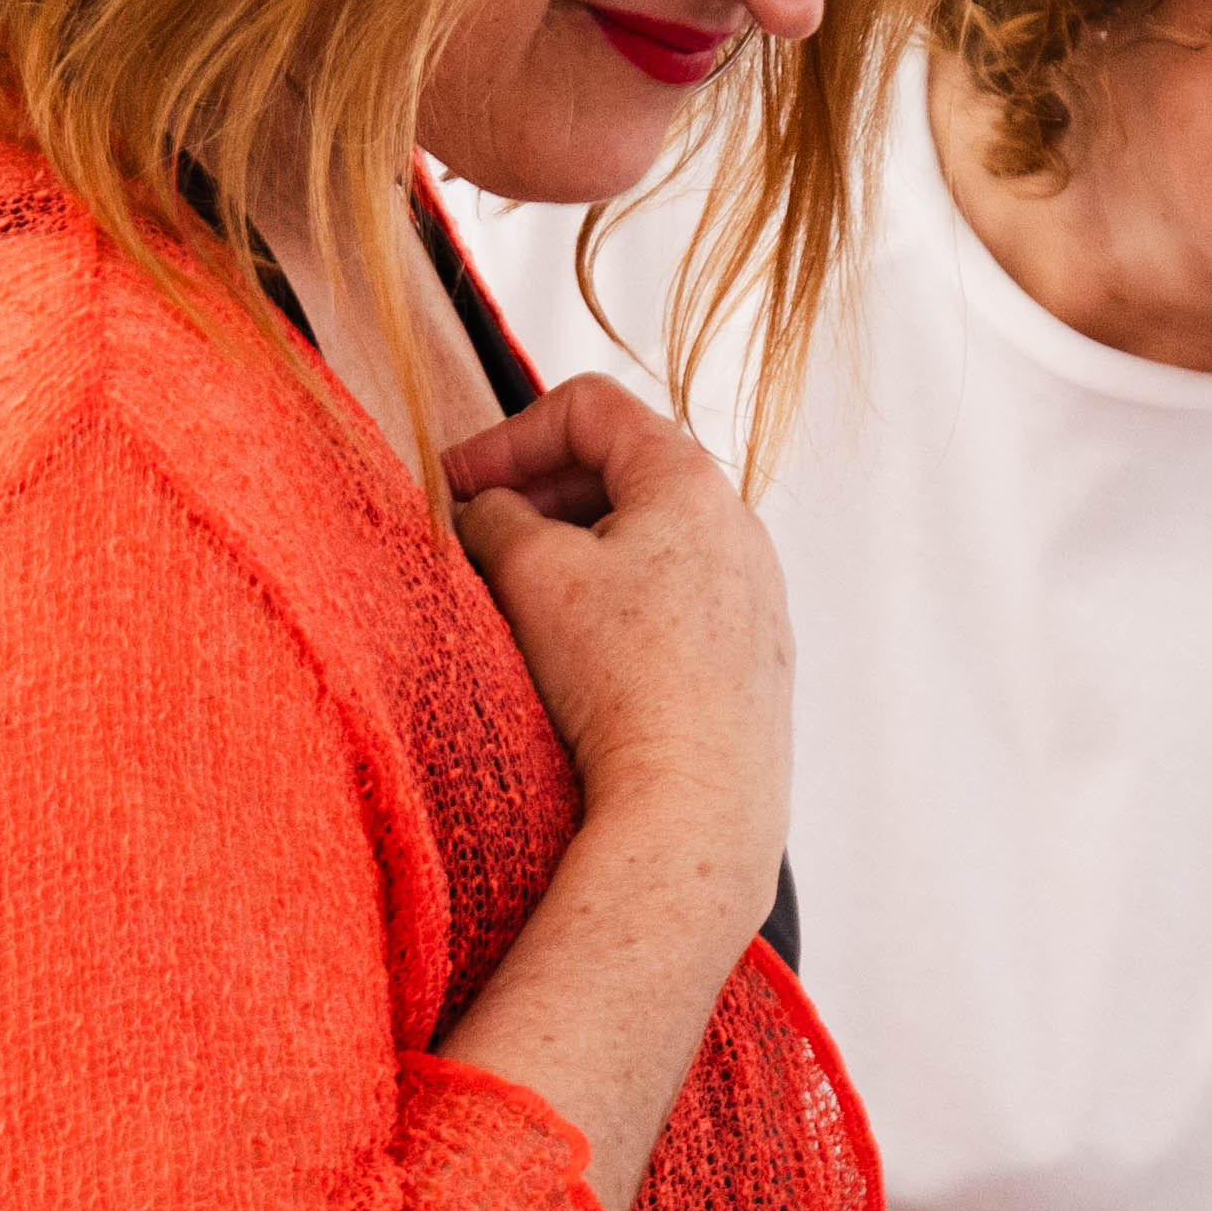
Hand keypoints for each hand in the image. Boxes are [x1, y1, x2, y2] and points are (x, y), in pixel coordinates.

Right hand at [443, 377, 790, 864]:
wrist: (696, 802)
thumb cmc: (622, 680)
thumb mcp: (531, 572)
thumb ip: (495, 515)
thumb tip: (487, 510)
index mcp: (691, 480)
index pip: (590, 408)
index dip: (508, 436)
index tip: (457, 484)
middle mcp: (739, 526)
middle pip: (622, 470)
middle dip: (539, 493)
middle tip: (480, 535)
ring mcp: (754, 595)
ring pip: (647, 541)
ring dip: (575, 552)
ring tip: (520, 598)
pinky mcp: (751, 658)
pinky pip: (673, 602)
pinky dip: (616, 604)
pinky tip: (576, 655)